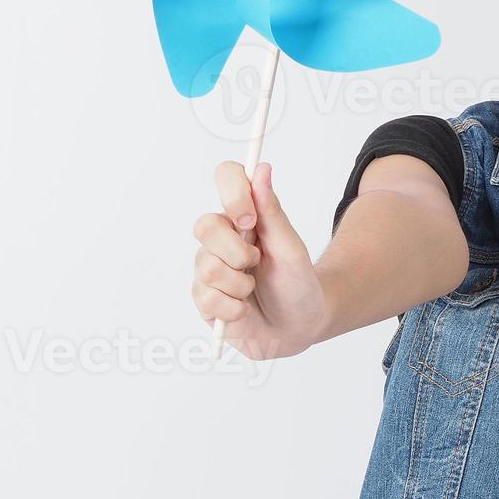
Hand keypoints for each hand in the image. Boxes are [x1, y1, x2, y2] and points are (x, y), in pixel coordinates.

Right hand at [190, 161, 327, 359]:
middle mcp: (220, 237)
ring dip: (240, 285)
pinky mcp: (202, 298)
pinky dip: (233, 308)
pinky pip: (206, 297)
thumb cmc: (297, 284)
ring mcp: (207, 267)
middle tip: (256, 263)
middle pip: (206, 226)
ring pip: (208, 267)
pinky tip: (243, 310)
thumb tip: (262, 169)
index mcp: (244, 216)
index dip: (233, 192)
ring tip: (252, 290)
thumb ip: (272, 211)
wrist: (297, 328)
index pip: (226, 177)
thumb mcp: (291, 248)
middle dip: (238, 252)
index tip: (249, 219)